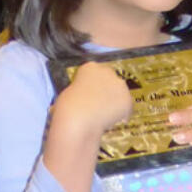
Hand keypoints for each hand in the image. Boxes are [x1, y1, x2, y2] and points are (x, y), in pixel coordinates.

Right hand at [43, 62, 134, 191]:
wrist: (76, 124)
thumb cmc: (64, 114)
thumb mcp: (66, 99)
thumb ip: (77, 96)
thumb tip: (79, 103)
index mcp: (87, 67)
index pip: (97, 72)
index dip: (95, 88)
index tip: (91, 100)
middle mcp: (105, 71)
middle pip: (111, 81)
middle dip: (107, 96)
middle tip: (98, 112)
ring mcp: (119, 85)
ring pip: (121, 95)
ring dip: (115, 107)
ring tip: (103, 119)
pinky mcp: (127, 99)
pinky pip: (126, 108)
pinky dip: (121, 115)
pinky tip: (113, 121)